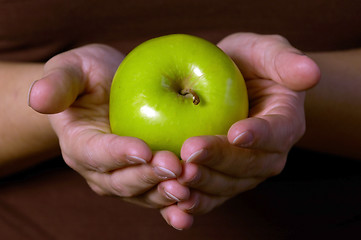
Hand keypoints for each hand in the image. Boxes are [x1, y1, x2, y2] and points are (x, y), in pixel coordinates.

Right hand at [28, 44, 189, 210]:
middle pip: (121, 181)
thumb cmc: (88, 77)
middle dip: (147, 177)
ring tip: (188, 185)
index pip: (95, 154)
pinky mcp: (144, 179)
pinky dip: (173, 205)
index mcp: (79, 143)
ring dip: (164, 193)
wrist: (106, 92)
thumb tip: (38, 98)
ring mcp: (122, 177)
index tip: (143, 149)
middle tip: (175, 166)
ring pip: (142, 194)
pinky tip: (191, 207)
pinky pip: (157, 196)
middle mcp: (98, 169)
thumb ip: (58, 83)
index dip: (117, 154)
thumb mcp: (71, 69)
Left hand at [160, 33, 319, 228]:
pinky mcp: (222, 180)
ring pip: (227, 186)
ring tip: (176, 178)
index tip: (236, 133)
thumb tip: (311, 72)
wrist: (232, 84)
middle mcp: (268, 153)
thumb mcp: (266, 51)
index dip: (260, 135)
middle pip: (248, 165)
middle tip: (190, 152)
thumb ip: (285, 60)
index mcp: (285, 122)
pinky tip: (174, 204)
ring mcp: (244, 171)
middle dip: (219, 161)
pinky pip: (210, 196)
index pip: (278, 132)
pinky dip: (193, 203)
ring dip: (202, 186)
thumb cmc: (250, 64)